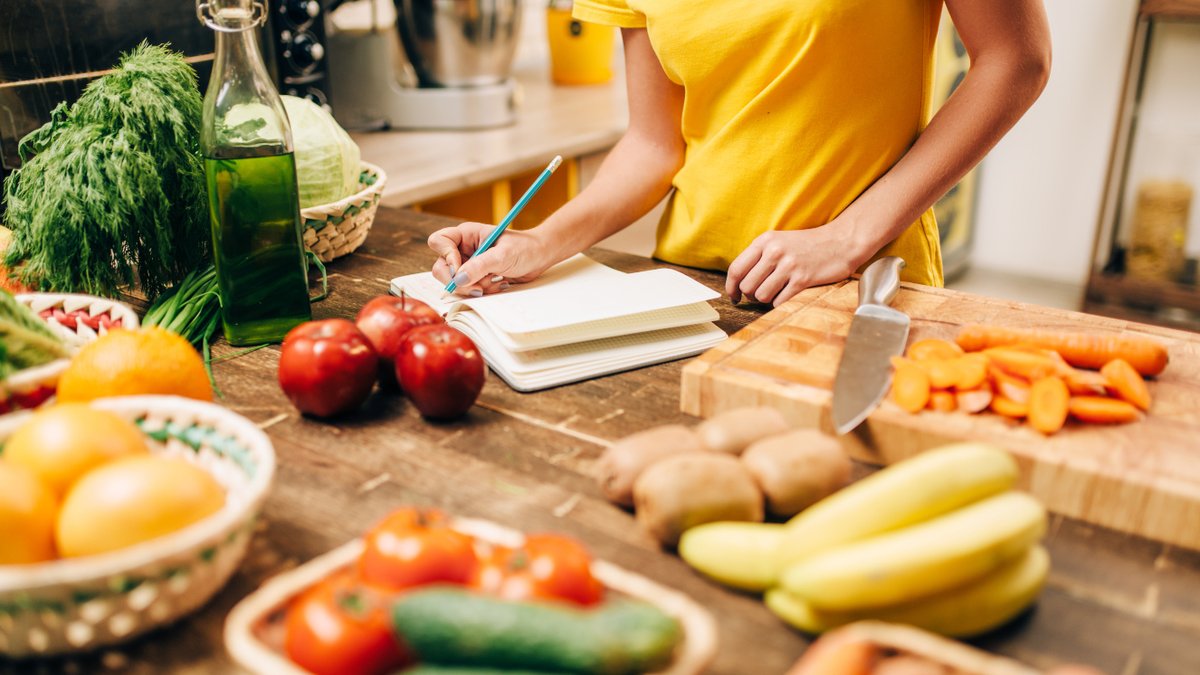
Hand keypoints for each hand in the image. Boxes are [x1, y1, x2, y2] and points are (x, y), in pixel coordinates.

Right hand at [427, 222, 551, 295]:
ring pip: (455, 282)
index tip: (461, 270)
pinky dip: (481, 291)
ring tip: (494, 282)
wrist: (539, 256)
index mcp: (466, 234)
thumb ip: (480, 266)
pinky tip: (497, 284)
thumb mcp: (502, 256)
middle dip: (459, 281)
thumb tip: (459, 279)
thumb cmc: (524, 248)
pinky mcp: (476, 276)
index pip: (439, 242)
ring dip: (473, 287)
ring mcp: (468, 263)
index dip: (446, 257)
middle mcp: (463, 248)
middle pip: (441, 267)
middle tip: (478, 287)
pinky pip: (468, 289)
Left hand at [725, 226, 861, 306]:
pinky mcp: (803, 279)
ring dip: (766, 300)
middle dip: (750, 296)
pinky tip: (788, 294)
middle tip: (761, 294)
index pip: (736, 269)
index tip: (734, 296)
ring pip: (761, 296)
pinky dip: (780, 303)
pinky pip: (779, 301)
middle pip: (747, 286)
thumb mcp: (779, 241)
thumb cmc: (806, 246)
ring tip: (776, 292)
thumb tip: (737, 282)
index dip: (731, 287)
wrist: (840, 243)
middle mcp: (774, 251)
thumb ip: (758, 257)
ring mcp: (789, 265)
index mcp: (764, 241)